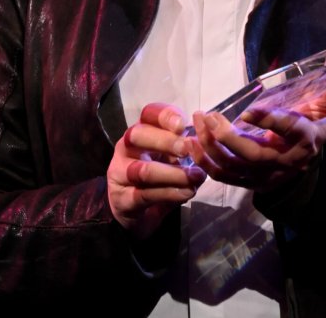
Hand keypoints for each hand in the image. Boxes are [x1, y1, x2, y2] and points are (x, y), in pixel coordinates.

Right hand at [107, 102, 205, 238]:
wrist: (132, 212)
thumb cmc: (156, 178)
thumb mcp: (169, 159)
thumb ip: (184, 149)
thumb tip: (206, 144)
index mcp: (140, 132)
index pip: (148, 114)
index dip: (165, 115)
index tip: (183, 125)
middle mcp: (125, 148)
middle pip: (138, 135)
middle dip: (166, 141)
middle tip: (188, 150)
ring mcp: (120, 173)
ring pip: (143, 169)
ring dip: (173, 174)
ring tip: (195, 177)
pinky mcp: (123, 199)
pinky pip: (146, 194)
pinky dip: (170, 193)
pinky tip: (187, 193)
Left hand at [189, 70, 325, 191]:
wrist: (311, 158)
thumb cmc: (316, 123)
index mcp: (307, 139)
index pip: (290, 131)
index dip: (271, 122)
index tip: (249, 111)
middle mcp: (287, 162)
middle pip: (255, 155)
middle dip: (229, 138)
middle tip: (210, 116)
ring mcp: (268, 176)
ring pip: (235, 167)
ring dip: (211, 147)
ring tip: (198, 123)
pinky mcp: (251, 183)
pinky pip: (225, 177)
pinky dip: (205, 162)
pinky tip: (192, 143)